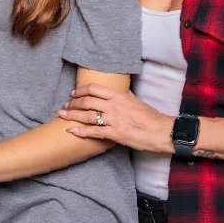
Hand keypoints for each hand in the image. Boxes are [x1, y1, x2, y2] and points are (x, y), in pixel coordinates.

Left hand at [56, 82, 176, 154]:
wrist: (162, 131)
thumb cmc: (150, 116)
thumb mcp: (136, 100)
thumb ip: (124, 94)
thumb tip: (118, 88)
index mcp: (119, 95)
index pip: (94, 88)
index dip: (80, 90)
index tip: (72, 94)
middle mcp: (114, 106)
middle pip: (87, 101)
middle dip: (72, 104)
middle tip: (64, 106)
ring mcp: (114, 120)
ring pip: (87, 116)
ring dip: (72, 115)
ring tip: (61, 116)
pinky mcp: (115, 134)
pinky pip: (94, 132)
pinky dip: (81, 131)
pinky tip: (71, 131)